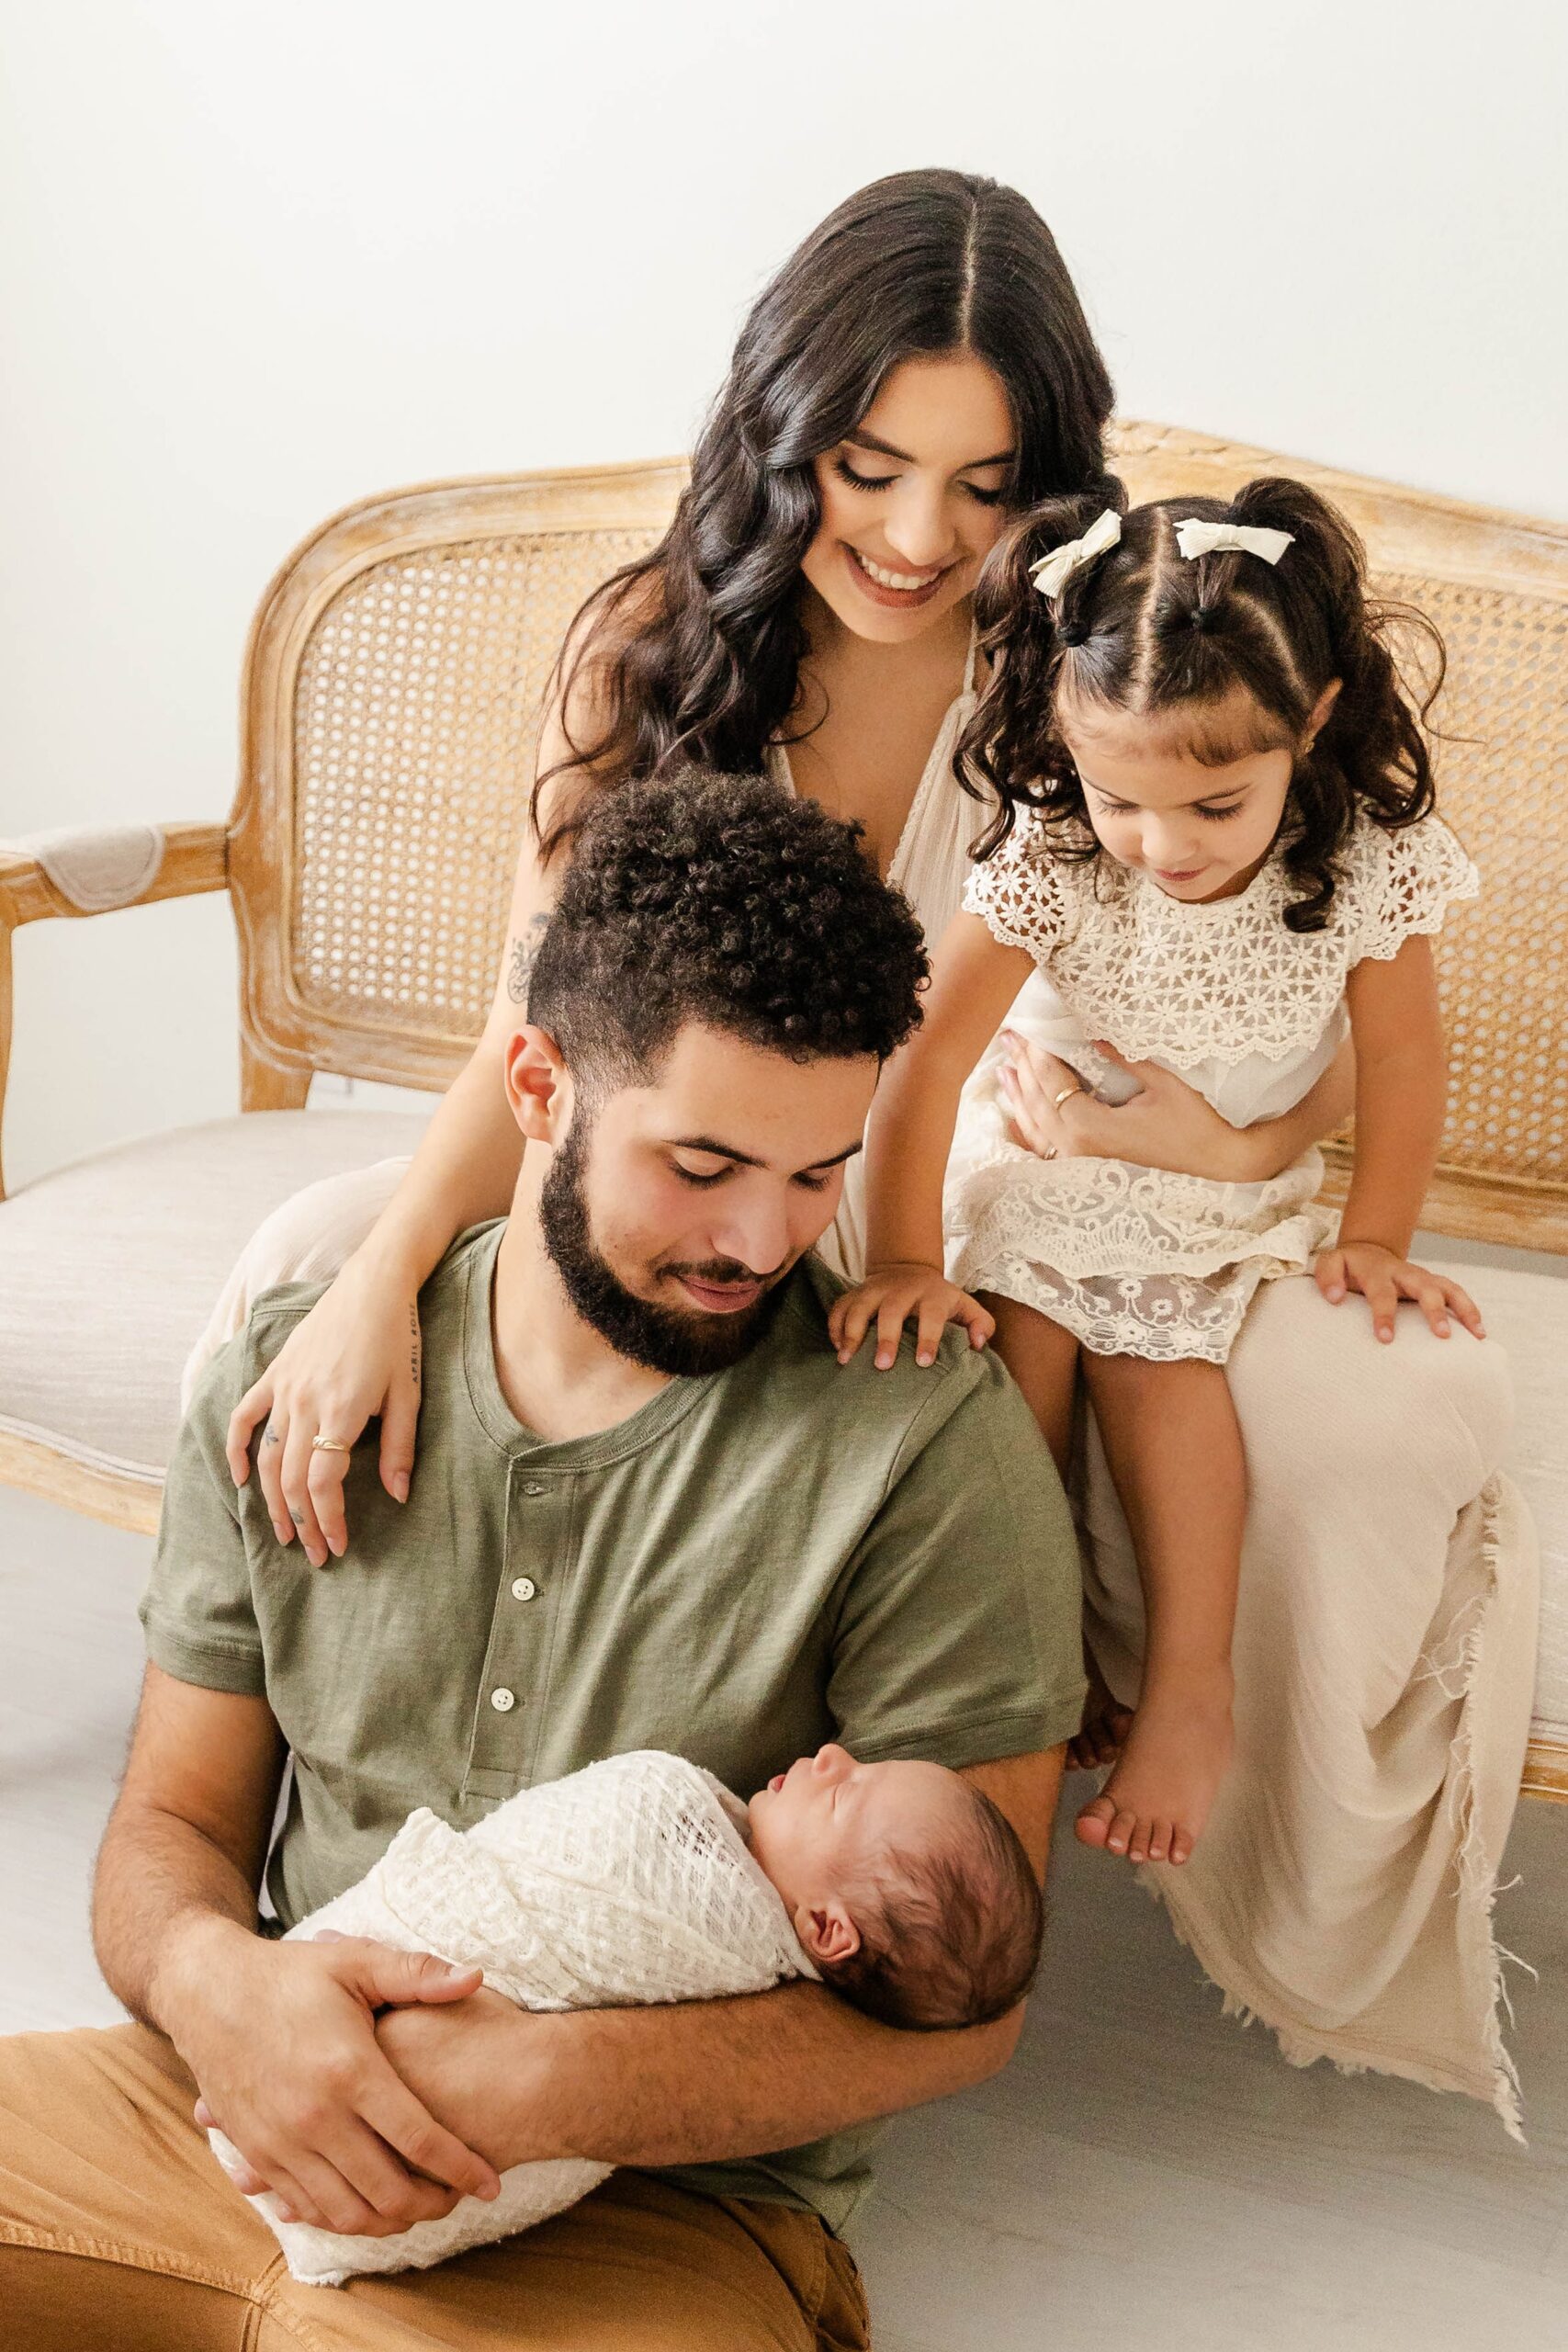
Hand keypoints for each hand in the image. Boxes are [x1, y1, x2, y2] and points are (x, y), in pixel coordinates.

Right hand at [167, 1922, 501, 2235]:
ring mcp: (282, 2143)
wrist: (207, 1991)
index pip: (419, 2139)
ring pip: (347, 2213)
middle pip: (387, 2191)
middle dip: (433, 2204)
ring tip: (420, 2206)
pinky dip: (342, 2218)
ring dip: (390, 2222)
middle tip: (459, 2196)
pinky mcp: (257, 2155)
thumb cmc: (289, 1974)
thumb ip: (418, 1974)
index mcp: (350, 2071)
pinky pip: (307, 2208)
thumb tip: (476, 1977)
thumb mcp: (355, 1962)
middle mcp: (315, 2118)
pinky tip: (368, 2205)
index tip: (491, 2182)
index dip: (462, 2168)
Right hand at [226, 1252, 424, 1564]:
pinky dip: (236, 1449)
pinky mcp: (275, 1372)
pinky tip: (240, 1478)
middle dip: (301, 1522)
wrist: (373, 1285)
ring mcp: (284, 1387)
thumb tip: (398, 1496)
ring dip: (272, 1500)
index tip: (337, 1546)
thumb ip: (401, 1448)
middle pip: (291, 1479)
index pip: (321, 1483)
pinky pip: (245, 1416)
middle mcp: (305, 1404)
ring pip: (268, 1456)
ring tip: (283, 1532)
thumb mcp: (409, 1395)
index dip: (327, 1520)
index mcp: (341, 1412)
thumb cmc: (398, 1338)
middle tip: (313, 1554)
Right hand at [827, 1264, 994, 1370]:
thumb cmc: (939, 1300)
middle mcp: (901, 1289)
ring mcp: (874, 1289)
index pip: (931, 1314)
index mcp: (932, 1294)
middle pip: (892, 1310)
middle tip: (882, 1366)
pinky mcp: (854, 1293)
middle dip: (886, 1337)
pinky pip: (839, 1307)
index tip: (924, 1363)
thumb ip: (981, 1324)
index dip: (929, 1338)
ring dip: (851, 1332)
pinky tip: (838, 1349)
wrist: (908, 1270)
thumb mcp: (965, 1306)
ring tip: (846, 1360)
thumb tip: (978, 1344)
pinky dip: (835, 1327)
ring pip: (859, 1306)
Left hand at [998, 1034, 1261, 1180]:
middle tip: (1009, 1036)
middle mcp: (1076, 1149)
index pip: (1051, 1082)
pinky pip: (1047, 1148)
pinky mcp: (1088, 1169)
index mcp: (1090, 1127)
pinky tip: (1016, 1116)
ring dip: (1018, 1095)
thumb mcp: (1163, 1084)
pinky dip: (1028, 1128)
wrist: (1217, 1167)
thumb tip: (1094, 1035)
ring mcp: (1079, 1163)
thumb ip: (1124, 1059)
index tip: (1031, 1027)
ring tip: (1004, 1068)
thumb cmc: (1195, 1125)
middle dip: (1022, 1066)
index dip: (1039, 1053)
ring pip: (1036, 1126)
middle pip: (1037, 1101)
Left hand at [1314, 1242, 1485, 1344]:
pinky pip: (1457, 1294)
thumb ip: (1328, 1277)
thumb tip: (1335, 1297)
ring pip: (1449, 1288)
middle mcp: (1405, 1273)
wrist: (1369, 1252)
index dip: (1383, 1314)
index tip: (1385, 1338)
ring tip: (1477, 1334)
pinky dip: (1471, 1310)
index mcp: (1378, 1271)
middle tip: (1442, 1335)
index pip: (1381, 1292)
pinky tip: (1479, 1333)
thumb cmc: (1349, 1267)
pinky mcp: (1435, 1284)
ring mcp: (1424, 1277)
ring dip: (1464, 1309)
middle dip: (1434, 1310)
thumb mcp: (1332, 1264)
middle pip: (1424, 1287)